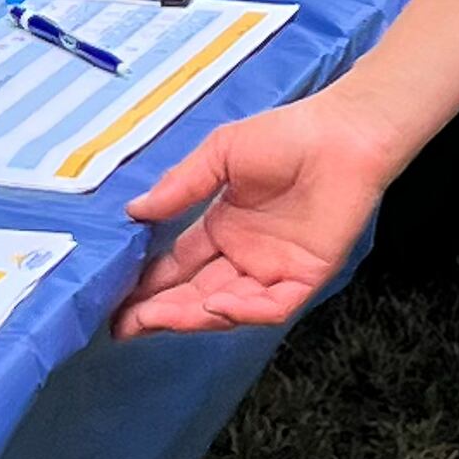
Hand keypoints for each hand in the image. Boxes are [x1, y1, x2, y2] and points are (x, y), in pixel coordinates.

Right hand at [113, 86, 416, 335]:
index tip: (116, 297)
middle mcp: (244, 256)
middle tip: (123, 324)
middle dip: (159, 311)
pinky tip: (213, 306)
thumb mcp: (221, 153)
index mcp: (223, 228)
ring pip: (225, 307)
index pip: (179, 266)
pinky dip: (242, 311)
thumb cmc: (285, 136)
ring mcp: (273, 271)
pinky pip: (269, 307)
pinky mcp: (304, 278)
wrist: (342, 134)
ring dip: (190, 315)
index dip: (149, 284)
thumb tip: (134, 211)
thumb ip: (181, 185)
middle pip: (194, 294)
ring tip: (153, 318)